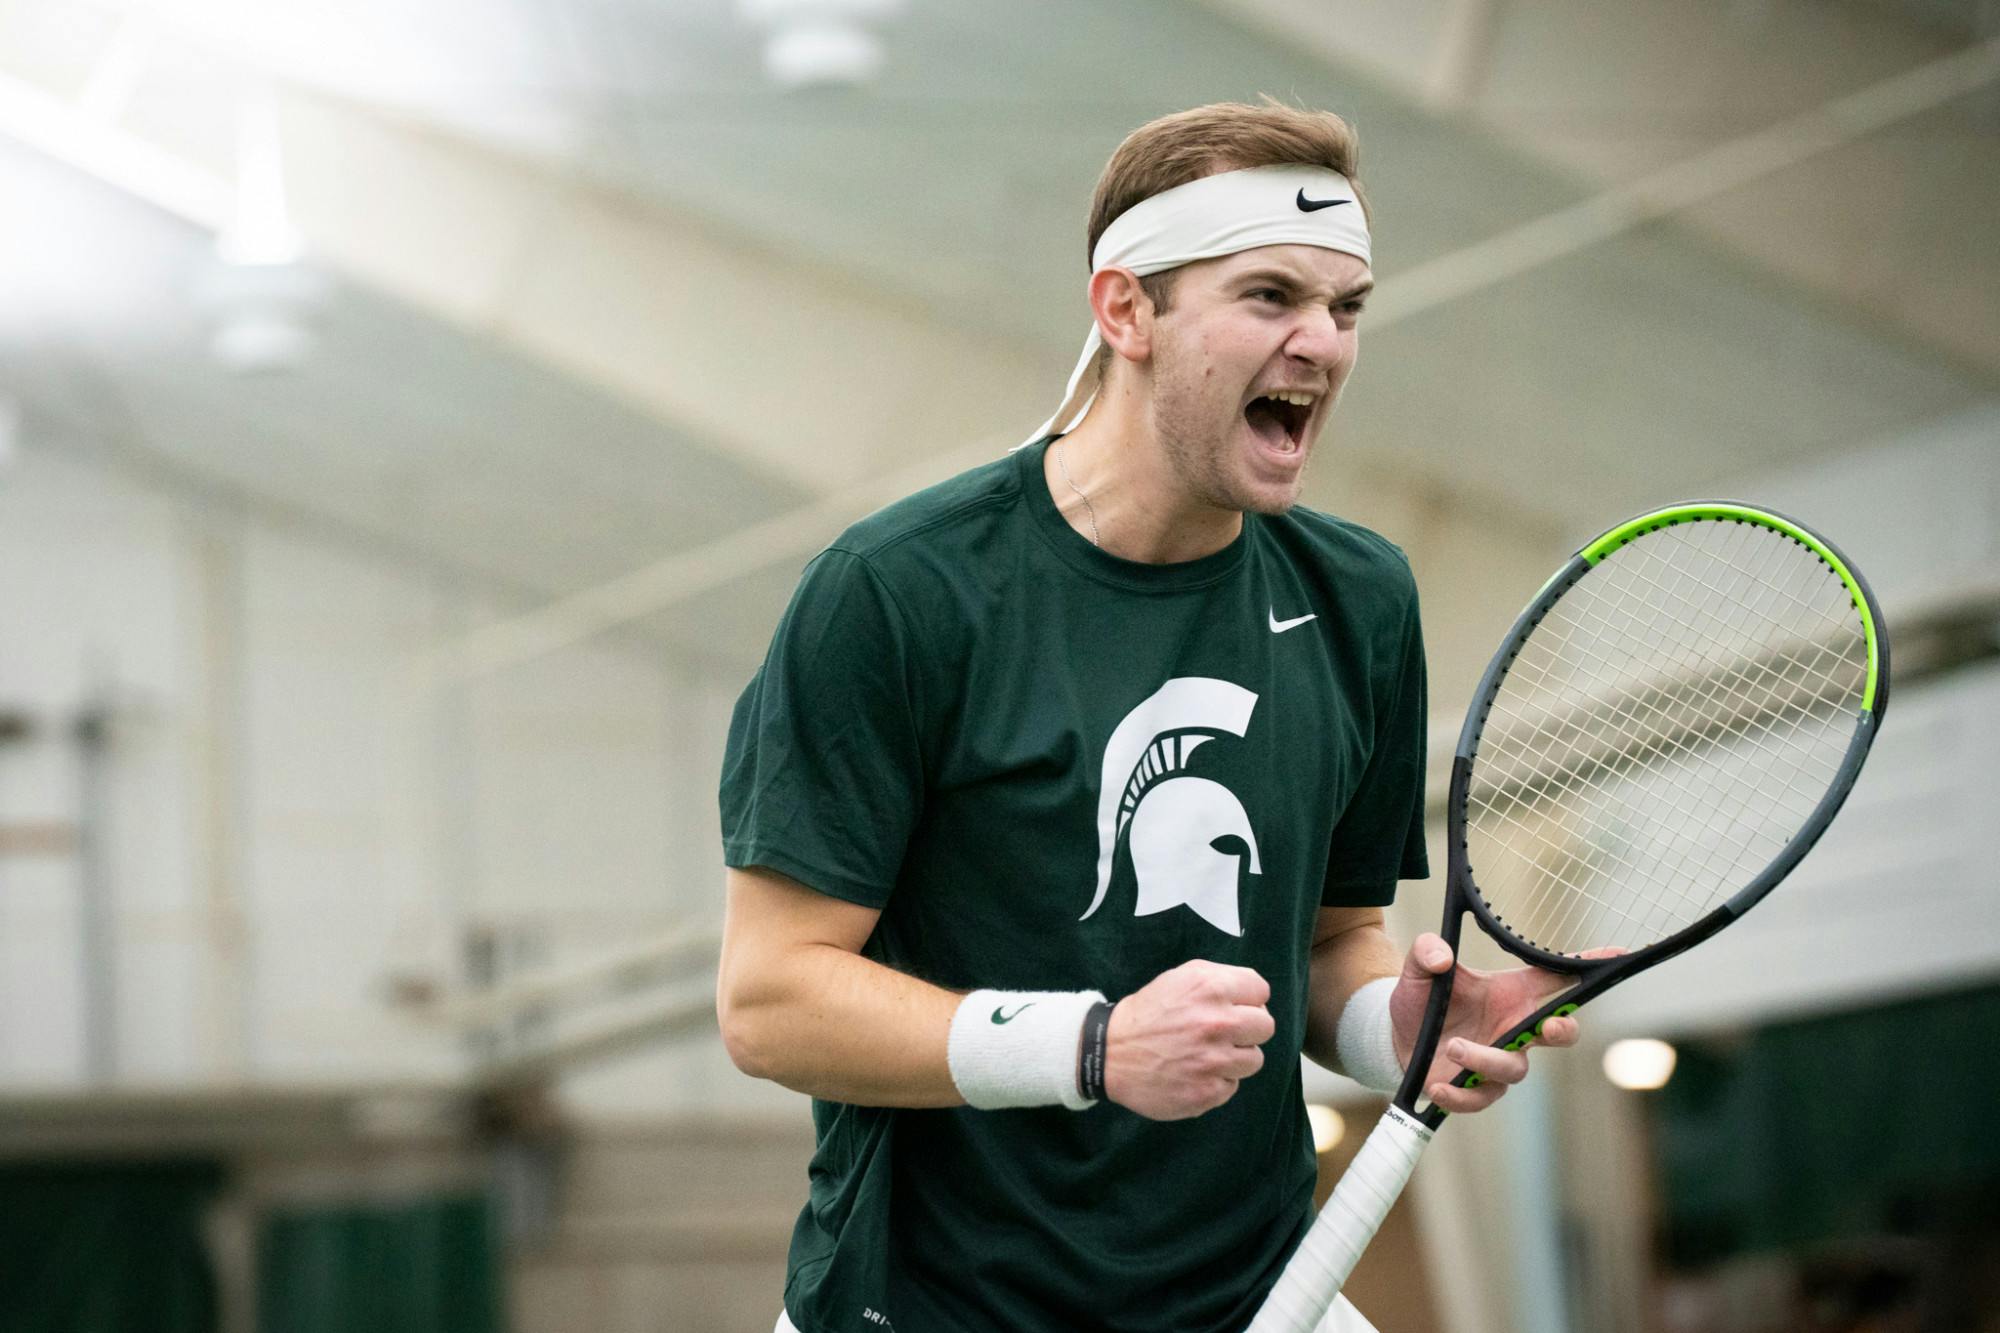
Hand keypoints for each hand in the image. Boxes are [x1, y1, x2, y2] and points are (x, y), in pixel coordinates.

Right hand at [1105, 960, 1275, 1120]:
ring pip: (1254, 1059)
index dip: (1247, 998)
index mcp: (1210, 988)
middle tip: (1223, 1033)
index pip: (1260, 991)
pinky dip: (1217, 1081)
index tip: (1233, 1006)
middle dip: (1247, 1028)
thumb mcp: (1180, 977)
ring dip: (1234, 1058)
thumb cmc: (1149, 1013)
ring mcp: (1213, 1061)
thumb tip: (1254, 993)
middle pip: (1266, 1026)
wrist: (1109, 1052)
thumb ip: (1219, 978)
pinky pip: (1232, 1085)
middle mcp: (1216, 1023)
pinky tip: (1194, 1072)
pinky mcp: (1208, 1092)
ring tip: (1207, 1054)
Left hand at [1387, 933, 1590, 1115]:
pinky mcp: (1475, 1088)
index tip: (1619, 953)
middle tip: (1549, 1028)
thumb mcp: (1418, 969)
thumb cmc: (1421, 999)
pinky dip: (1460, 1096)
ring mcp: (1498, 1060)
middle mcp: (1513, 1029)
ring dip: (1485, 1060)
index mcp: (1511, 994)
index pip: (1558, 978)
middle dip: (1564, 1031)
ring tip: (1452, 1047)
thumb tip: (1441, 956)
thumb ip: (1426, 951)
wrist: (1395, 1036)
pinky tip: (1438, 1086)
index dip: (1588, 965)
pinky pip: (1480, 1099)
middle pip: (1560, 1032)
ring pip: (1514, 1069)